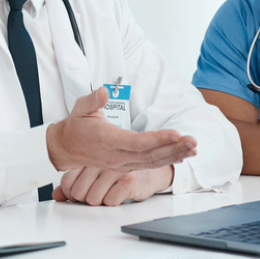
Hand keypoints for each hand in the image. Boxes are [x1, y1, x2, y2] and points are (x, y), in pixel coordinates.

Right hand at [47, 87, 197, 171]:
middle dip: (174, 148)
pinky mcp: (126, 166)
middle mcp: (117, 156)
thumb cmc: (77, 126)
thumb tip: (104, 92)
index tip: (177, 133)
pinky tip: (180, 157)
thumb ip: (93, 100)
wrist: (66, 148)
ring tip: (193, 150)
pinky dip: (166, 161)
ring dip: (174, 156)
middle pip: (150, 155)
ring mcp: (122, 164)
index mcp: (108, 141)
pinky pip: (149, 165)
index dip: (159, 139)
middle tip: (193, 142)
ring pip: (152, 162)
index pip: (138, 143)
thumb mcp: (81, 108)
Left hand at [53, 165, 173, 205]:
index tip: (79, 194)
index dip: (71, 194)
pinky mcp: (128, 180)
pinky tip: (119, 193)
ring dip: (101, 201)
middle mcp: (100, 161)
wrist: (152, 171)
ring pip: (93, 199)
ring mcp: (114, 169)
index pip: (67, 182)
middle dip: (86, 199)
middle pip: (78, 193)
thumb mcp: (95, 174)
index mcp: (89, 156)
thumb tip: (57, 196)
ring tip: (109, 191)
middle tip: (97, 193)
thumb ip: (74, 183)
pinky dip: (114, 201)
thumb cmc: (121, 173)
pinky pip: (110, 201)